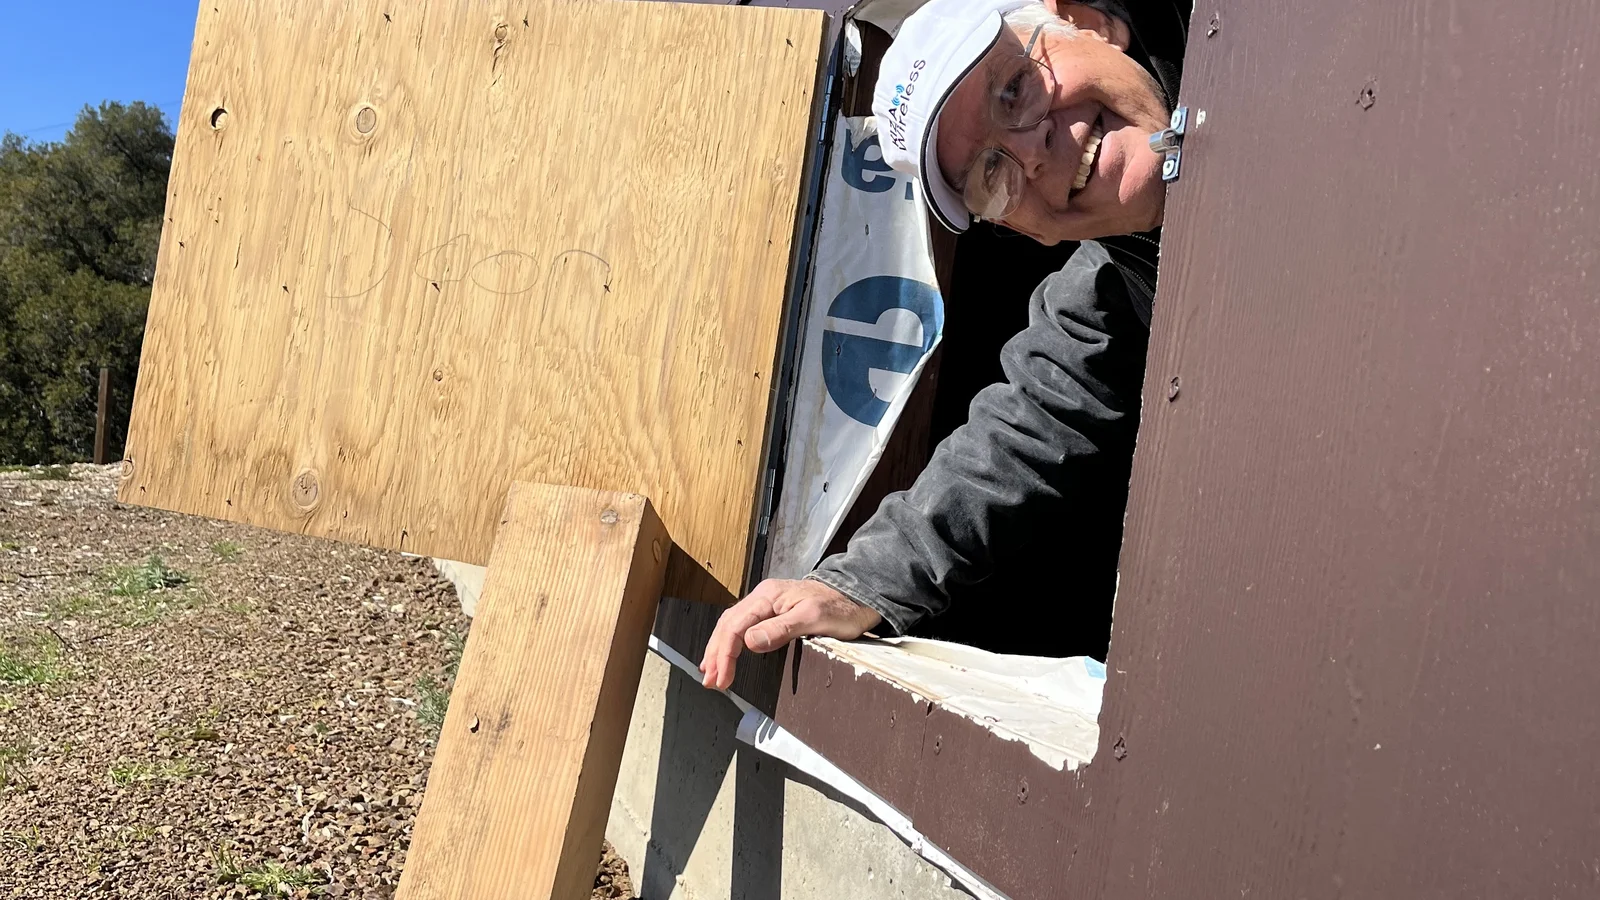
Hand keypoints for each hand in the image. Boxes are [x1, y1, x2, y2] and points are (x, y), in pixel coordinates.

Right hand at [698, 578, 881, 690]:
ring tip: (710, 671)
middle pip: (729, 625)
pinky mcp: (775, 612)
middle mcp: (764, 597)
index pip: (735, 626)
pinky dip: (731, 642)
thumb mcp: (814, 619)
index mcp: (768, 596)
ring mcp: (768, 603)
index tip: (723, 678)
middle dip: (716, 654)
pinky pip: (743, 625)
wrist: (859, 596)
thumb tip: (748, 642)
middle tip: (711, 681)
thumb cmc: (841, 608)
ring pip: (733, 625)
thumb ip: (781, 629)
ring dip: (719, 649)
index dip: (725, 654)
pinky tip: (727, 653)